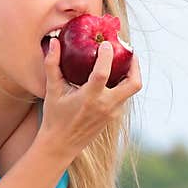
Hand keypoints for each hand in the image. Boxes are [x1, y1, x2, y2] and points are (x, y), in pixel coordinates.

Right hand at [39, 38, 141, 159]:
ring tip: (123, 60)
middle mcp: (105, 106)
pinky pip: (124, 96)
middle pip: (133, 83)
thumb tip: (53, 42)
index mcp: (89, 99)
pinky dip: (122, 83)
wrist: (61, 145)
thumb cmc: (54, 118)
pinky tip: (114, 75)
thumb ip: (52, 65)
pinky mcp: (114, 116)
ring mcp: (113, 113)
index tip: (106, 43)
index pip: (103, 73)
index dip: (106, 56)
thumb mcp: (52, 91)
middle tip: (128, 51)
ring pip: (132, 89)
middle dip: (135, 65)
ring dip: (131, 74)